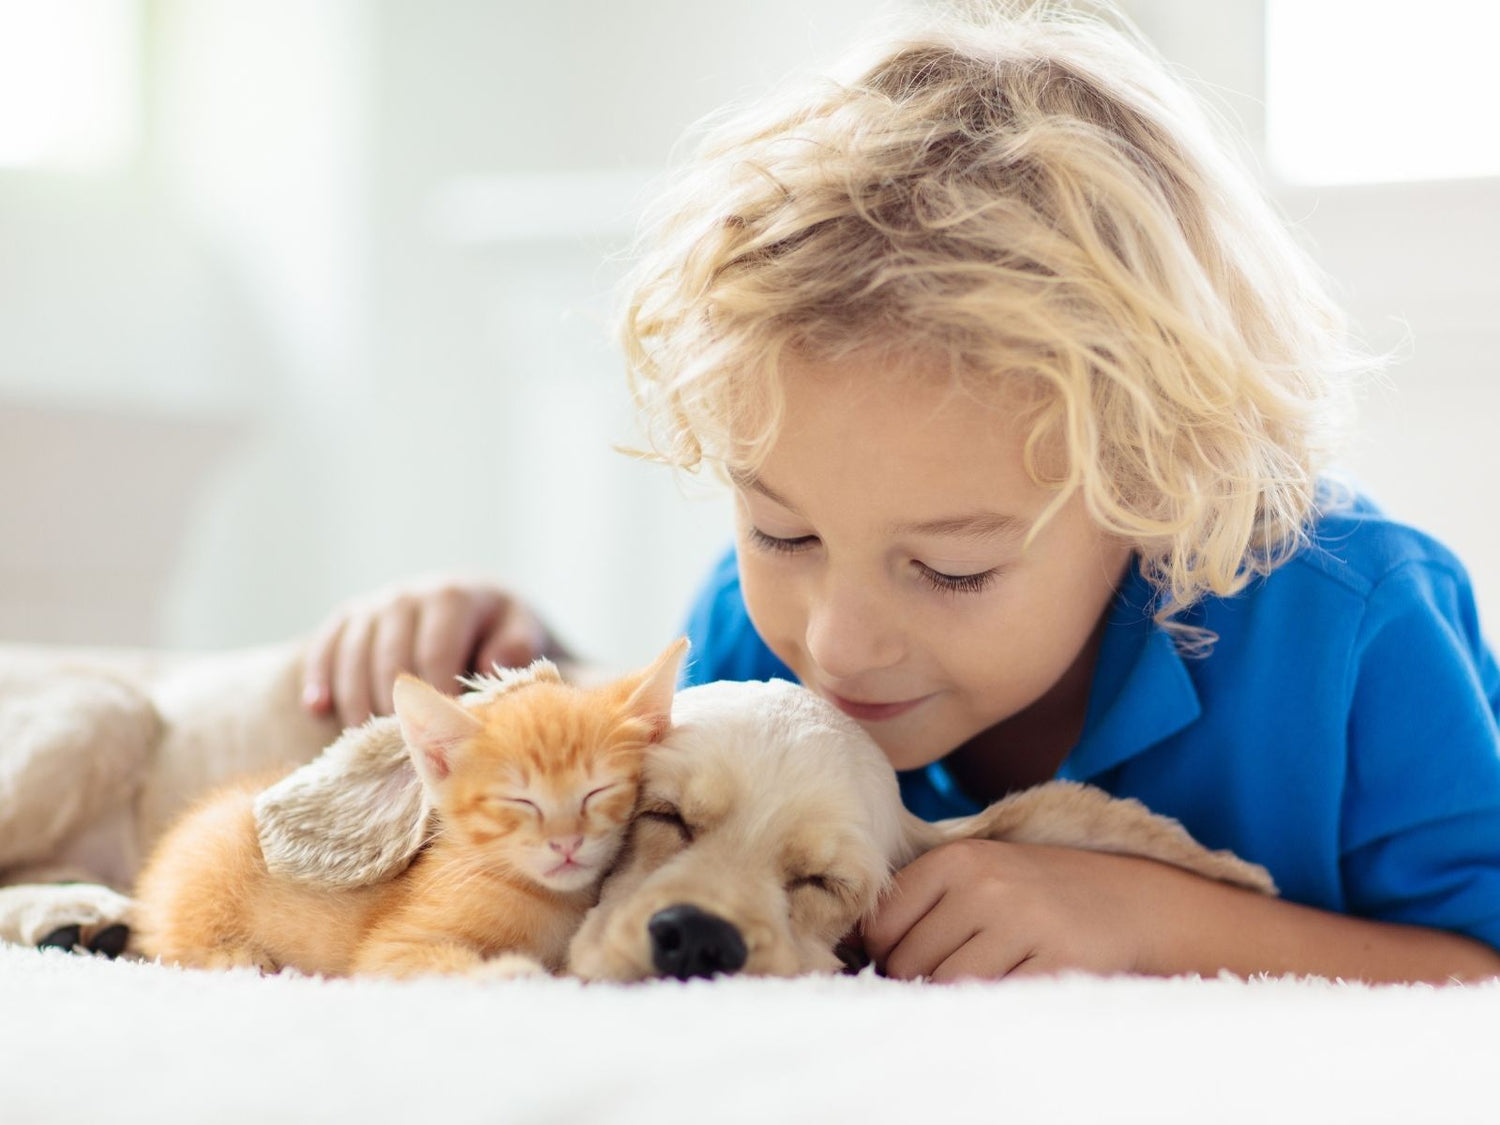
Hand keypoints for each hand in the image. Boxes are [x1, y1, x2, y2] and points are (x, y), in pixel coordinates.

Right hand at [301, 576, 565, 726]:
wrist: (476, 604)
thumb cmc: (501, 631)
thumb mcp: (520, 633)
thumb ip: (515, 648)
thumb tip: (493, 667)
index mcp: (453, 596)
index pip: (434, 654)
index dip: (433, 698)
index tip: (439, 736)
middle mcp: (408, 594)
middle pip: (389, 659)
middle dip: (392, 707)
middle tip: (399, 749)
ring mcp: (375, 604)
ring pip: (353, 656)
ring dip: (355, 701)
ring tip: (362, 740)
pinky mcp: (349, 615)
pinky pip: (325, 645)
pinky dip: (319, 676)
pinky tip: (317, 708)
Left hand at [861, 838, 1183, 981]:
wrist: (1132, 899)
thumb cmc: (1037, 891)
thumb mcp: (979, 873)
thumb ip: (921, 900)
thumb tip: (854, 947)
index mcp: (956, 859)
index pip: (883, 927)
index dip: (888, 953)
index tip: (912, 956)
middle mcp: (985, 886)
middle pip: (911, 964)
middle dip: (922, 980)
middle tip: (957, 969)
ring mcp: (1023, 922)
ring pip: (950, 988)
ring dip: (960, 995)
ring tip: (989, 974)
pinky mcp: (1059, 961)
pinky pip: (998, 1003)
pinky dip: (998, 1005)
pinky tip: (1016, 983)